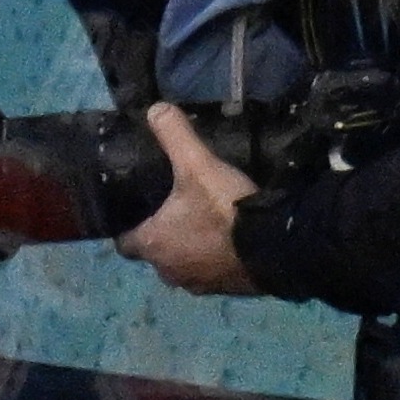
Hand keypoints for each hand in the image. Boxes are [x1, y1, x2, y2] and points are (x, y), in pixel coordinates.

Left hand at [119, 101, 259, 295]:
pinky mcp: (223, 289)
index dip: (129, 227)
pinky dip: (212, 259)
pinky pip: (209, 273)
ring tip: (201, 223)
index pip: (124, 243)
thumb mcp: (198, 165)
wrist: (275, 249)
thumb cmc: (225, 210)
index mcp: (152, 245)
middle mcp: (168, 271)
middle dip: (161, 236)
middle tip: (173, 210)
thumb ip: (175, 136)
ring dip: (187, 249)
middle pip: (154, 253)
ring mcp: (196, 284)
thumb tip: (155, 109)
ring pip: (181, 265)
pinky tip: (227, 241)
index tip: (137, 210)